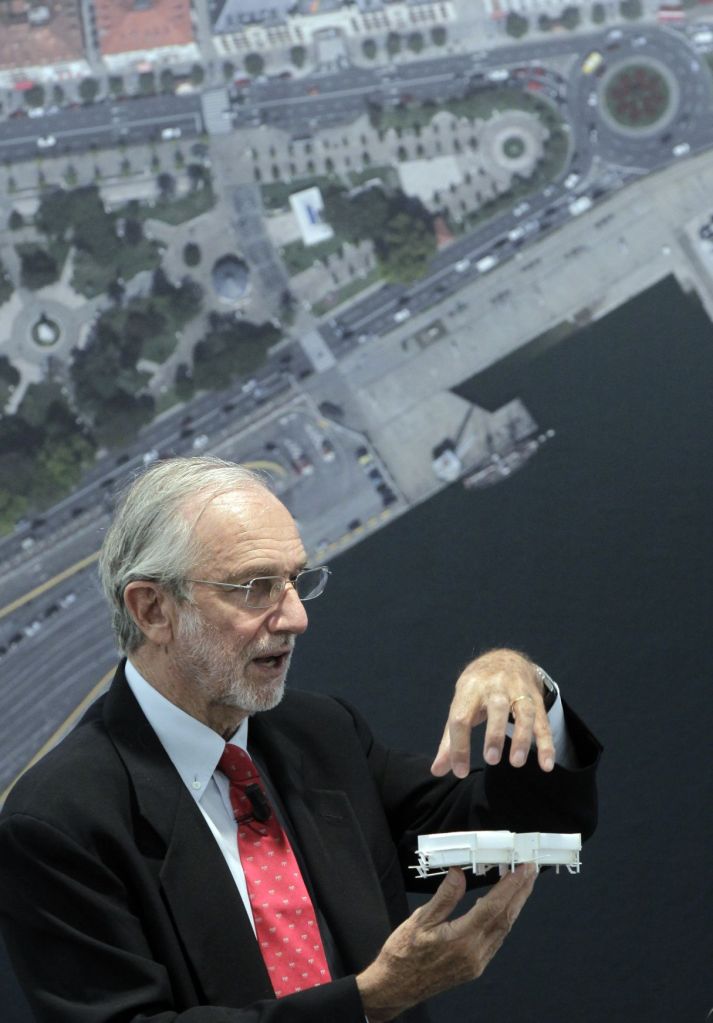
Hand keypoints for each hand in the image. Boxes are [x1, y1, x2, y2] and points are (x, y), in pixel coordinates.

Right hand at [356, 864, 536, 1021]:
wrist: (396, 987)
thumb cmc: (403, 954)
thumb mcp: (419, 920)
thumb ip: (444, 897)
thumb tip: (459, 874)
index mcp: (461, 940)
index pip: (493, 908)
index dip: (510, 886)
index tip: (522, 870)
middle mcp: (474, 953)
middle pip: (505, 918)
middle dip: (520, 893)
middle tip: (530, 871)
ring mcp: (476, 962)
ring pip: (503, 929)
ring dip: (515, 906)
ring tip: (522, 885)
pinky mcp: (474, 966)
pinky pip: (495, 940)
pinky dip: (503, 920)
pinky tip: (503, 908)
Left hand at [431, 649, 554, 776]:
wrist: (506, 659)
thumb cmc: (477, 690)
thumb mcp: (460, 705)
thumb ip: (450, 740)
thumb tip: (437, 770)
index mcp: (470, 688)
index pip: (461, 716)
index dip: (459, 745)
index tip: (460, 771)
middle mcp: (495, 686)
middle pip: (496, 707)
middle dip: (494, 734)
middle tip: (491, 760)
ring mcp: (518, 690)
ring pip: (524, 712)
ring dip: (522, 737)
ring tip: (516, 762)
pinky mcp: (536, 699)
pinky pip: (543, 722)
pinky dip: (547, 744)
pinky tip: (546, 764)